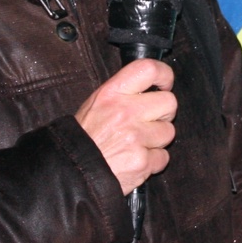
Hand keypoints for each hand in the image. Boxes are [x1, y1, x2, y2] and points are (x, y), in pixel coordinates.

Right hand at [75, 58, 176, 194]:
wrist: (72, 173)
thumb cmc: (83, 139)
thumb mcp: (94, 105)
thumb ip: (122, 93)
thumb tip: (149, 85)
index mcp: (111, 94)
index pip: (148, 69)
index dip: (164, 74)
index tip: (165, 84)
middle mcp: (125, 112)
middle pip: (169, 102)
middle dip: (164, 113)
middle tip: (149, 121)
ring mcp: (135, 138)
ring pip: (169, 132)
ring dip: (157, 140)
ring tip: (137, 144)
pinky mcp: (141, 162)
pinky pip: (163, 157)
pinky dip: (153, 161)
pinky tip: (135, 160)